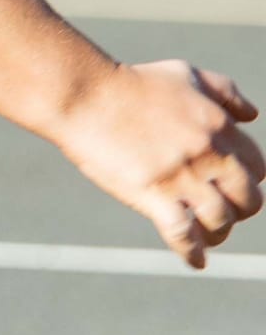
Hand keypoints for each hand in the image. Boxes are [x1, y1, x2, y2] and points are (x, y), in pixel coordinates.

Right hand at [55, 58, 262, 267]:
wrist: (86, 94)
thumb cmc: (132, 83)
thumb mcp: (185, 74)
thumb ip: (225, 93)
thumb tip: (252, 116)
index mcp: (219, 125)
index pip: (258, 167)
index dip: (249, 180)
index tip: (231, 187)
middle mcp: (208, 153)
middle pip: (249, 199)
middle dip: (240, 210)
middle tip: (222, 212)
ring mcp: (182, 176)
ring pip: (221, 220)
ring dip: (217, 233)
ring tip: (206, 236)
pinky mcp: (154, 195)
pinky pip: (184, 235)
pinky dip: (192, 252)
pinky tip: (194, 260)